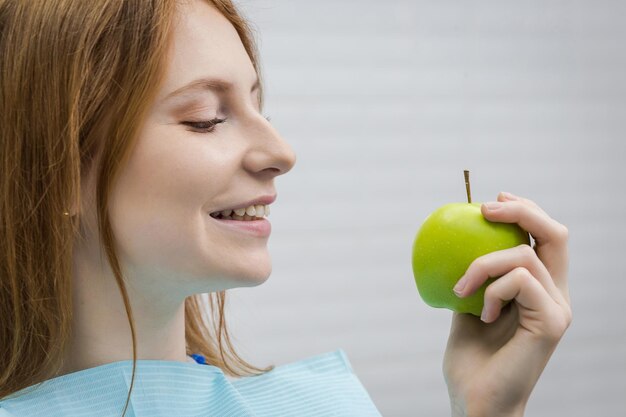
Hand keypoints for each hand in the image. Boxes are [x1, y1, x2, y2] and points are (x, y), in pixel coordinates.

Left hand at [443, 192, 571, 416]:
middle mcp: (556, 295)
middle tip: (485, 209)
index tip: (491, 202)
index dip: (524, 212)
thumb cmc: (471, 359)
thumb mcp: (468, 306)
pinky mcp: (552, 322)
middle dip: (522, 211)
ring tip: (461, 290)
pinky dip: (491, 290)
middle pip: (556, 234)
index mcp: (540, 290)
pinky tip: (480, 314)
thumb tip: (455, 241)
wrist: (475, 400)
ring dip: (482, 264)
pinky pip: (519, 280)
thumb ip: (475, 277)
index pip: (545, 238)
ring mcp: (558, 309)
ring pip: (525, 256)